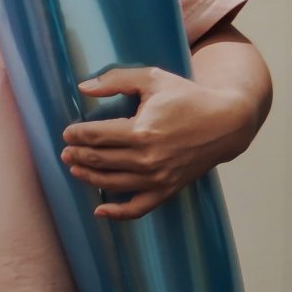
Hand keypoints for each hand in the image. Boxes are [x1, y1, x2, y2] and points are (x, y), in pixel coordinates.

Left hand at [62, 66, 253, 218]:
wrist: (226, 123)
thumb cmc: (187, 97)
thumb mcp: (153, 79)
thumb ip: (116, 80)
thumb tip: (82, 88)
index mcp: (141, 131)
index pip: (95, 136)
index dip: (76, 135)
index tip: (68, 133)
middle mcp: (147, 158)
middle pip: (98, 160)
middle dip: (77, 155)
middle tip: (66, 151)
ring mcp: (157, 178)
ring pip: (111, 183)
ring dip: (87, 177)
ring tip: (75, 168)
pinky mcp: (167, 189)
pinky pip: (138, 208)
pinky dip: (117, 213)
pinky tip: (100, 209)